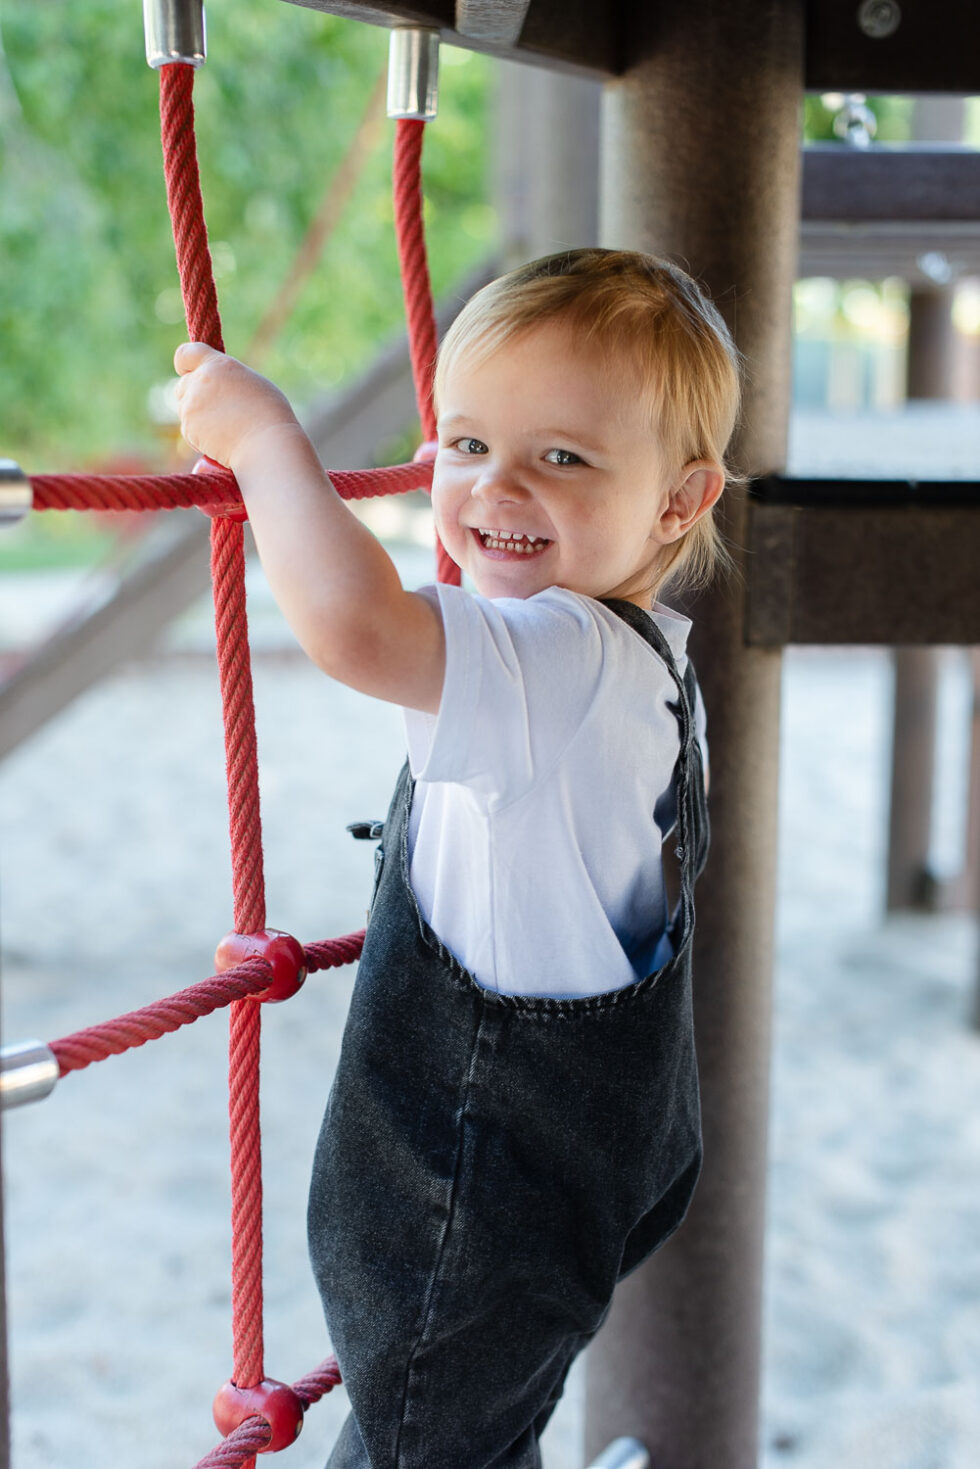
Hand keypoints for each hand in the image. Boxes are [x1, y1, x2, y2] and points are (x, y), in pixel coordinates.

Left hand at [173, 342, 298, 469]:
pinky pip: (188, 430)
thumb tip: (216, 383)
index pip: (185, 353)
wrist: (266, 445)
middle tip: (217, 409)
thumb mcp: (251, 382)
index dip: (185, 364)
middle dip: (194, 394)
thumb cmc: (269, 415)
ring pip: (184, 408)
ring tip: (224, 426)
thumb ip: (227, 377)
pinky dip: (200, 436)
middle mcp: (200, 381)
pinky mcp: (188, 428)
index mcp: (219, 365)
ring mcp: (191, 405)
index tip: (189, 372)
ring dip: (197, 415)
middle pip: (183, 384)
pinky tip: (221, 440)